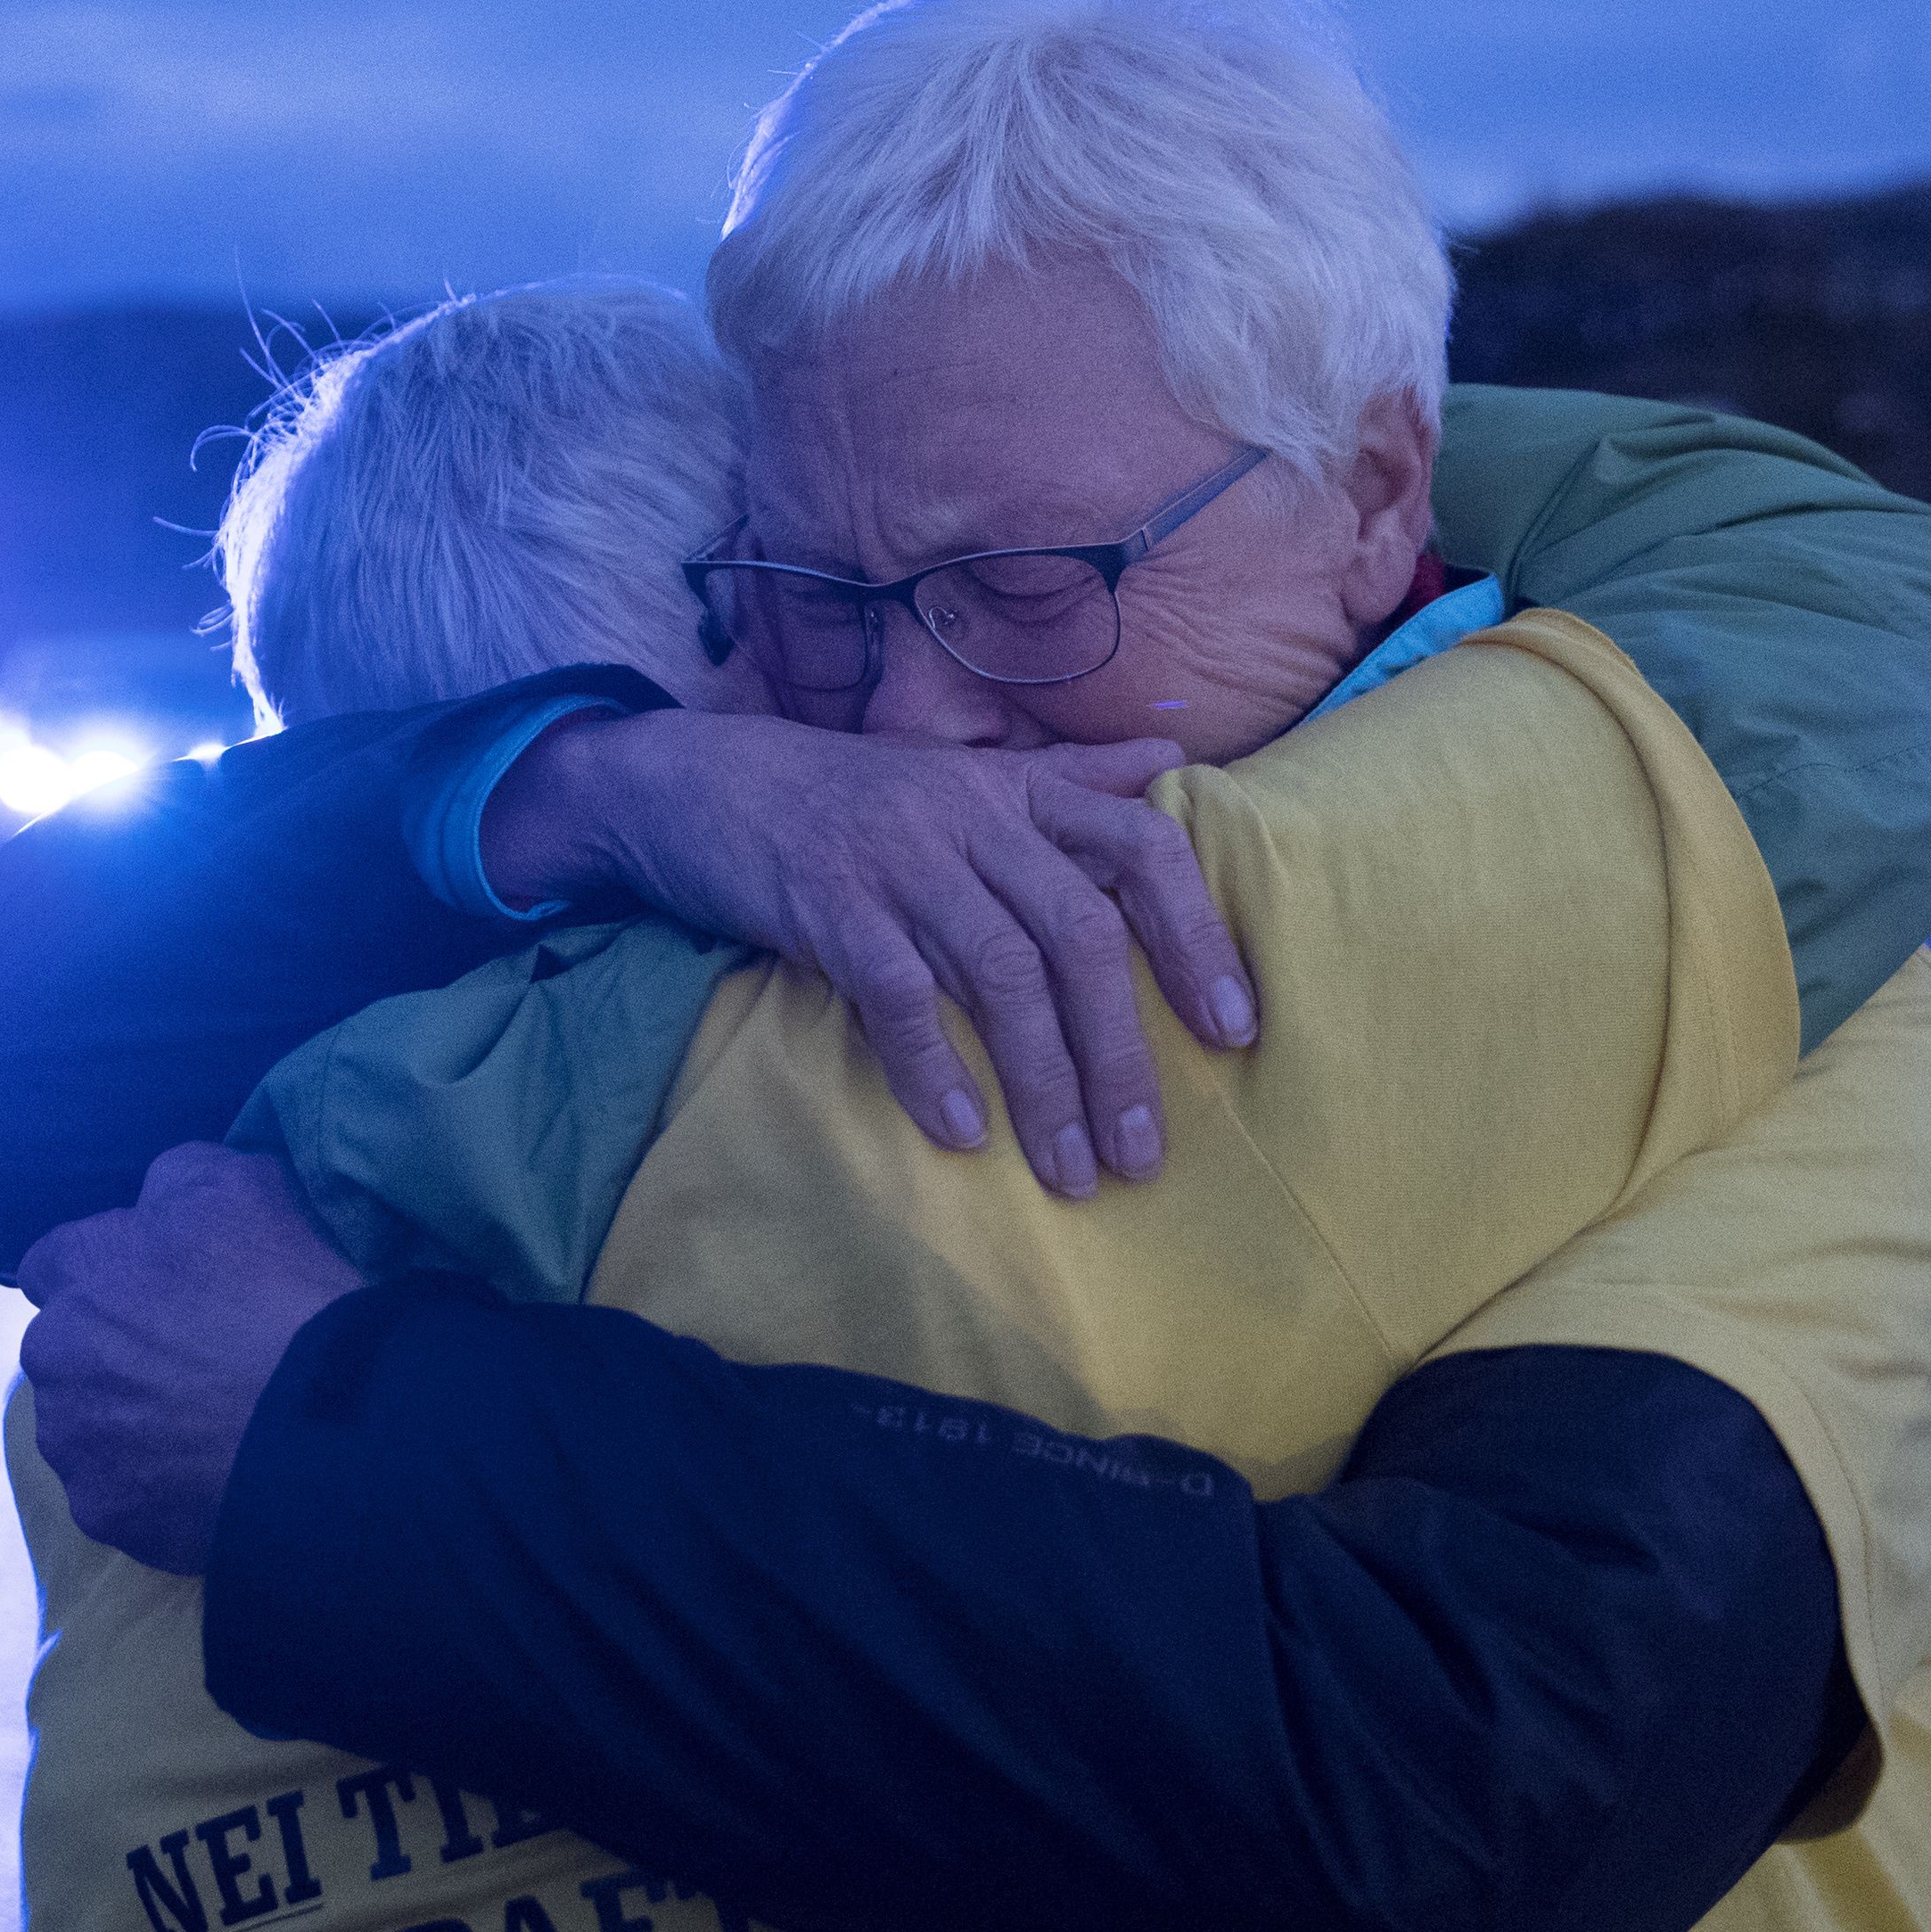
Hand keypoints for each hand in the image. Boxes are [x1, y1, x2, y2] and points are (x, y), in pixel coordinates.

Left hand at [16, 1146, 363, 1577]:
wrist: (324, 1427)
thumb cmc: (285, 1291)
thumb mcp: (244, 1185)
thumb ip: (177, 1180)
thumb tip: (153, 1199)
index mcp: (80, 1272)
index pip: (54, 1262)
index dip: (107, 1271)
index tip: (155, 1290)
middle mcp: (54, 1357)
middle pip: (64, 1351)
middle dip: (107, 1352)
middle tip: (187, 1362)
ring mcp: (75, 1442)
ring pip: (82, 1426)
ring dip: (122, 1422)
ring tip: (201, 1425)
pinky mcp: (105, 1512)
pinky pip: (116, 1493)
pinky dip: (150, 1486)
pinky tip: (208, 1474)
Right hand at [478, 709, 1257, 1199]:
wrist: (697, 780)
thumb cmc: (849, 793)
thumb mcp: (966, 774)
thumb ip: (1070, 776)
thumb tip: (1170, 759)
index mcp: (1019, 791)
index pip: (1141, 843)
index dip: (1196, 934)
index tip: (1233, 1030)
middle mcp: (973, 818)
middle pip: (1079, 934)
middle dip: (1121, 1053)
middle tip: (1142, 1154)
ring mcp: (900, 859)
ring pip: (1000, 975)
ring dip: (1044, 1084)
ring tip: (1069, 1172)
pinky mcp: (829, 903)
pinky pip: (896, 992)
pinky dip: (932, 1066)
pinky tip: (960, 1132)